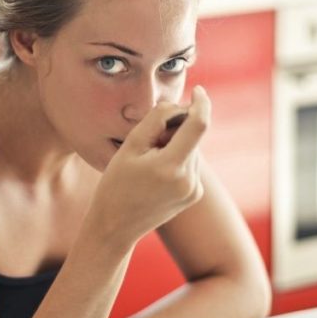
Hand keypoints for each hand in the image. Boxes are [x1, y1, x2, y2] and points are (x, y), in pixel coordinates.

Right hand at [89, 86, 211, 246]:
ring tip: (149, 162)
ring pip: (192, 150)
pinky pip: (191, 165)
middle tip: (149, 141)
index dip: (201, 103)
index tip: (199, 91)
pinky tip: (156, 174)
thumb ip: (157, 119)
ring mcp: (194, 190)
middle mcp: (189, 180)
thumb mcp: (130, 146)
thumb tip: (178, 105)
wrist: (115, 226)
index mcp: (171, 166)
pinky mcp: (194, 195)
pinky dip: (178, 159)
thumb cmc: (116, 183)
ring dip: (176, 145)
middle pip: (193, 137)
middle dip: (177, 129)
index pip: (199, 124)